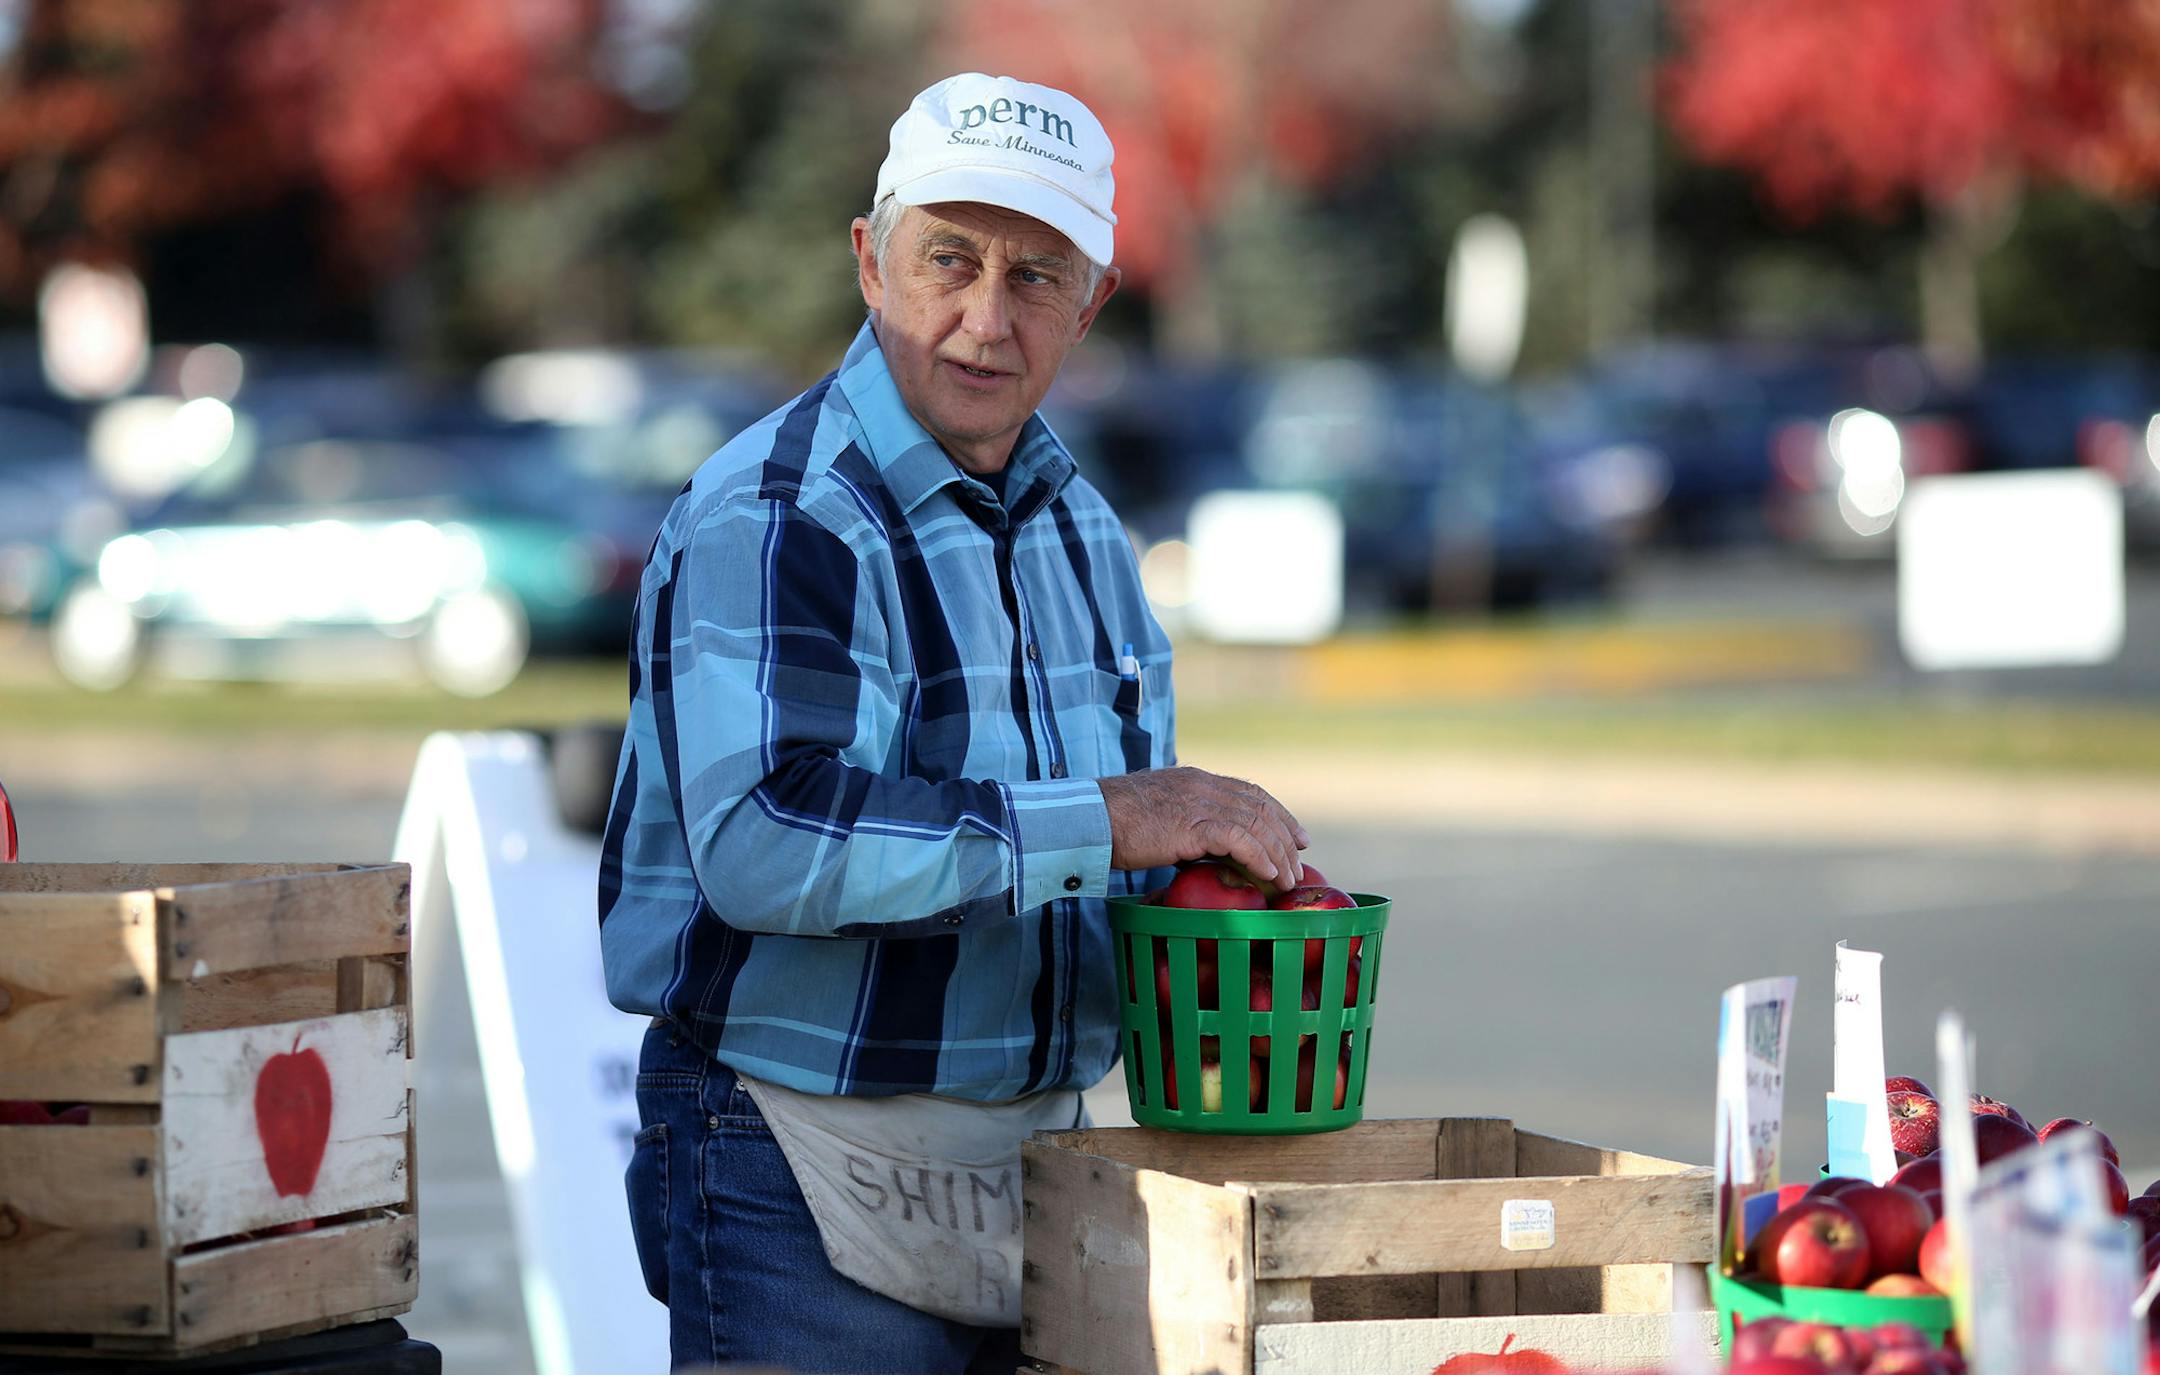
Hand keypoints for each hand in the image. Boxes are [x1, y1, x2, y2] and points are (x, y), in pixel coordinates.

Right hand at [1096, 767, 1308, 892]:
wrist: (1091, 821)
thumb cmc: (1113, 824)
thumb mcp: (1157, 814)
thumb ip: (1183, 821)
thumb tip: (1198, 846)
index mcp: (1196, 779)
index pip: (1250, 792)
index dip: (1278, 813)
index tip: (1296, 834)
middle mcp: (1204, 785)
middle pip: (1260, 807)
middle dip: (1286, 835)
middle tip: (1299, 861)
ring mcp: (1199, 802)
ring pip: (1256, 824)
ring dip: (1277, 853)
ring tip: (1287, 878)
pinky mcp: (1193, 825)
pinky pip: (1239, 840)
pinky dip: (1259, 857)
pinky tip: (1267, 874)